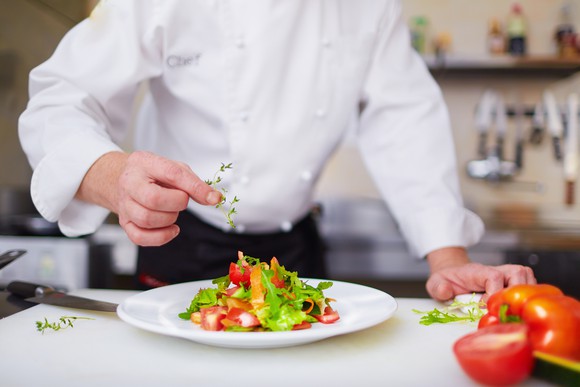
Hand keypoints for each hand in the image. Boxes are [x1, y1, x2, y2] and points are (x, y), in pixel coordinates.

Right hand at [77, 151, 221, 245]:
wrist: (121, 179)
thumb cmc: (152, 174)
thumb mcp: (174, 169)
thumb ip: (194, 183)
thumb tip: (213, 198)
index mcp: (144, 163)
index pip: (171, 174)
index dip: (194, 187)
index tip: (212, 197)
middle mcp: (130, 183)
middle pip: (153, 199)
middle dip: (177, 204)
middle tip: (180, 201)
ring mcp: (124, 204)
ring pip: (146, 219)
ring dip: (169, 219)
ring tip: (172, 211)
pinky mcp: (124, 222)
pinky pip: (140, 237)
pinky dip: (161, 237)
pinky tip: (171, 229)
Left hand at [425, 247, 535, 301]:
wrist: (454, 275)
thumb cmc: (447, 280)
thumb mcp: (436, 283)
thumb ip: (439, 287)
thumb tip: (446, 291)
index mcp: (478, 271)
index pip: (494, 276)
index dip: (494, 293)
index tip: (486, 306)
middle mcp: (497, 270)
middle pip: (519, 273)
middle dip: (516, 293)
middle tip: (506, 310)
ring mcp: (507, 275)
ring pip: (528, 278)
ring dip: (525, 295)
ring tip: (514, 311)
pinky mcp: (513, 282)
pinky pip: (530, 286)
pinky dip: (527, 298)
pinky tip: (517, 310)